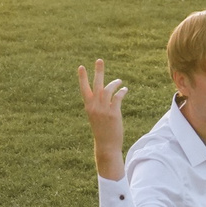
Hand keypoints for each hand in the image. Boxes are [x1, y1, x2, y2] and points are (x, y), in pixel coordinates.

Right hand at [78, 60, 126, 179]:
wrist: (106, 145)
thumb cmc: (102, 131)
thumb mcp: (96, 117)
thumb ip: (98, 105)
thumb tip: (106, 94)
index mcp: (88, 107)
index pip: (84, 89)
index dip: (82, 78)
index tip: (81, 67)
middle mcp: (94, 107)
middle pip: (96, 85)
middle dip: (98, 71)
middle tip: (99, 60)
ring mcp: (104, 110)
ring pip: (108, 89)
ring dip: (114, 83)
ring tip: (119, 81)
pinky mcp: (114, 113)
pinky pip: (118, 97)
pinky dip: (122, 92)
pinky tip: (125, 90)